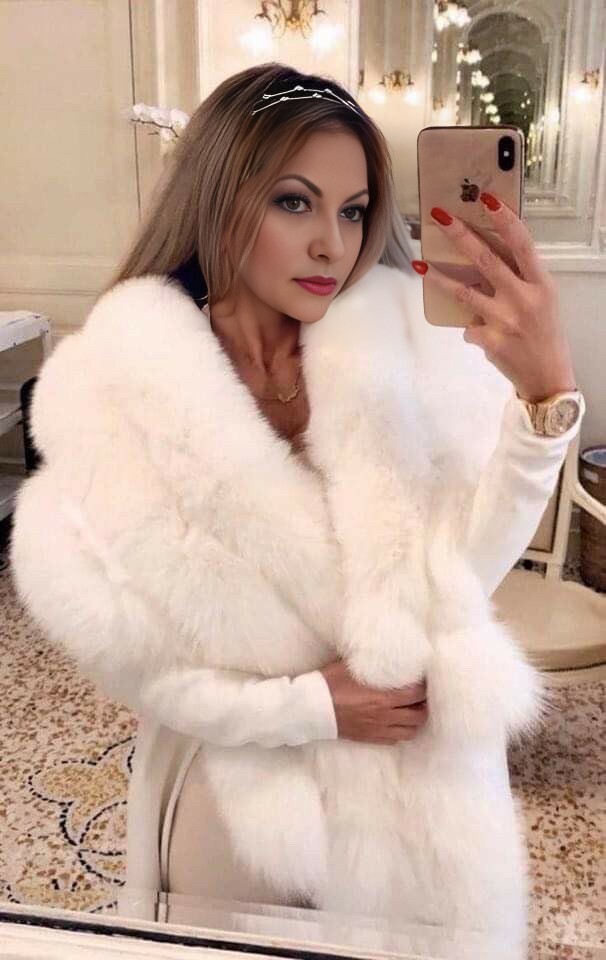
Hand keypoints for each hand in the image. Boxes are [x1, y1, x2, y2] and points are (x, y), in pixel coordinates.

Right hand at [319, 659, 427, 744]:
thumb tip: (386, 655)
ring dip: (415, 720)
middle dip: (424, 704)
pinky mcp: (370, 738)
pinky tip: (396, 721)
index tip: (423, 679)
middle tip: (420, 695)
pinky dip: (400, 731)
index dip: (424, 686)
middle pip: (419, 715)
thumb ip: (372, 663)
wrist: (311, 708)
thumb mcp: (351, 666)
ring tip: (411, 710)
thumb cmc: (330, 683)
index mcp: (382, 697)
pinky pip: (395, 740)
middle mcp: (384, 715)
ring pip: (410, 731)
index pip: (417, 694)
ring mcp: (378, 729)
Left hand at [414, 193, 576, 402]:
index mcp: (540, 284)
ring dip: (439, 278)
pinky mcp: (489, 340)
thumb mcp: (544, 300)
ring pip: (464, 292)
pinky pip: (468, 327)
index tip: (486, 198)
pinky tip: (480, 334)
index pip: (522, 244)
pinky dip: (470, 328)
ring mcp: (504, 320)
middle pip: (486, 260)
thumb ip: (521, 279)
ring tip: (420, 264)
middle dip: (460, 235)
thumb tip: (486, 257)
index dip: (505, 220)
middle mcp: (523, 298)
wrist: (547, 376)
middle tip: (439, 217)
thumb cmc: (545, 333)